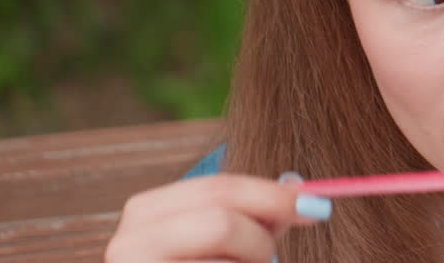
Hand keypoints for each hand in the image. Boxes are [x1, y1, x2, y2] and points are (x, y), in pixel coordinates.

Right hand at [104, 173, 331, 261]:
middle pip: (220, 222)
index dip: (272, 195)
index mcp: (146, 211)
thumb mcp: (226, 240)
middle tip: (272, 255)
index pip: (220, 188)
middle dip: (259, 240)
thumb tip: (300, 187)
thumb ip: (259, 215)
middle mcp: (128, 243)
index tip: (315, 205)